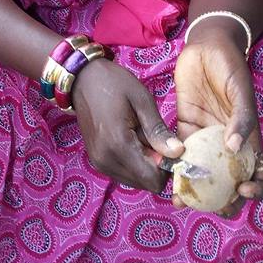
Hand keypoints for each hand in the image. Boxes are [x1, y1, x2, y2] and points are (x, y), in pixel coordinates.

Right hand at [73, 59, 183, 191]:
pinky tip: (130, 140)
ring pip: (136, 181)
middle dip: (156, 166)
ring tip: (140, 135)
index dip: (167, 167)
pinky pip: (124, 174)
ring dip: (144, 164)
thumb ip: (158, 130)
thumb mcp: (142, 100)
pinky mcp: (97, 162)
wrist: (83, 79)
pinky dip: (133, 163)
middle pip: (146, 183)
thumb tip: (179, 153)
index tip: (168, 145)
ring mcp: (99, 163)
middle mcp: (106, 160)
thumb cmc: (115, 84)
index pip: (153, 180)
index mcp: (118, 145)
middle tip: (153, 137)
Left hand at [174, 37, 262, 213]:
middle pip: (228, 182)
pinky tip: (165, 175)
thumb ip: (241, 118)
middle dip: (220, 200)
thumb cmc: (231, 66)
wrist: (206, 46)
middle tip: (206, 206)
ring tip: (180, 200)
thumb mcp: (241, 91)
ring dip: (192, 190)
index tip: (242, 191)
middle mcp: (226, 144)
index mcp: (248, 140)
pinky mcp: (184, 127)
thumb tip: (235, 147)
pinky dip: (173, 166)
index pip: (259, 174)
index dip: (256, 190)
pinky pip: (179, 152)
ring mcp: (205, 138)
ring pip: (201, 173)